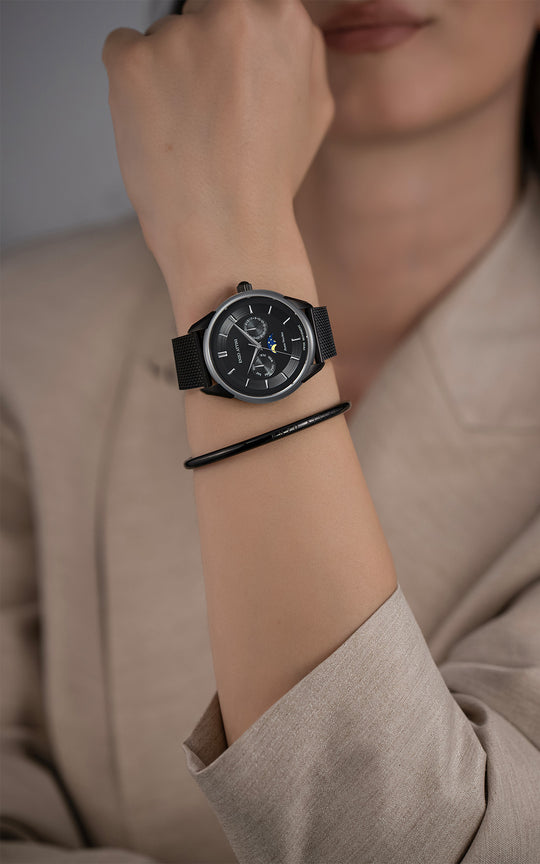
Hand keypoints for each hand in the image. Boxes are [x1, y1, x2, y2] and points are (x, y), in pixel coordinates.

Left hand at [101, 0, 334, 299]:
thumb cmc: (266, 183)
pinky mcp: (134, 61)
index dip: (232, 51)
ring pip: (162, 39)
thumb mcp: (312, 108)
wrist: (230, 233)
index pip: (241, 8)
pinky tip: (157, 129)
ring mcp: (181, 35)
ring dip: (167, 76)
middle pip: (201, 13)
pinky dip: (131, 86)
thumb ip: (290, 58)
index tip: (228, 81)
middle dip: (200, 57)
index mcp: (284, 17)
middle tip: (208, 115)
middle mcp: (234, 13)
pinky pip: (122, 50)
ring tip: (188, 135)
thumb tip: (273, 36)